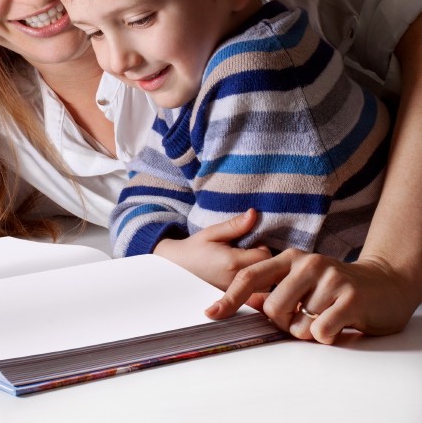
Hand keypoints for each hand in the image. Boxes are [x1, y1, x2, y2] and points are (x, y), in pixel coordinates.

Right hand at [154, 209, 271, 289]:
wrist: (177, 267)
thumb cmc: (195, 248)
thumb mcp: (212, 232)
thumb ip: (235, 225)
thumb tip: (254, 214)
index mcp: (233, 263)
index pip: (266, 255)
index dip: (262, 247)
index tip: (251, 244)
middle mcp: (237, 282)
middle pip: (269, 274)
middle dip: (264, 263)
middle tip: (249, 254)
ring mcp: (235, 294)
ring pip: (265, 287)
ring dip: (261, 276)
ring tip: (246, 265)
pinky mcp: (233, 300)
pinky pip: (255, 297)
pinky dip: (255, 288)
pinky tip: (244, 279)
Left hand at [205, 249, 419, 343]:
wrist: (383, 284)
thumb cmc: (335, 286)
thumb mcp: (301, 279)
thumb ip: (274, 287)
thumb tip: (246, 303)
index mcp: (288, 258)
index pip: (250, 278)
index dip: (229, 299)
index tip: (211, 314)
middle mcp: (306, 263)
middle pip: (272, 308)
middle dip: (284, 323)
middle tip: (303, 317)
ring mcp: (329, 279)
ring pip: (297, 324)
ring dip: (308, 331)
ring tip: (324, 316)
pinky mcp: (349, 298)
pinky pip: (321, 331)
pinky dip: (326, 336)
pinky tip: (338, 323)